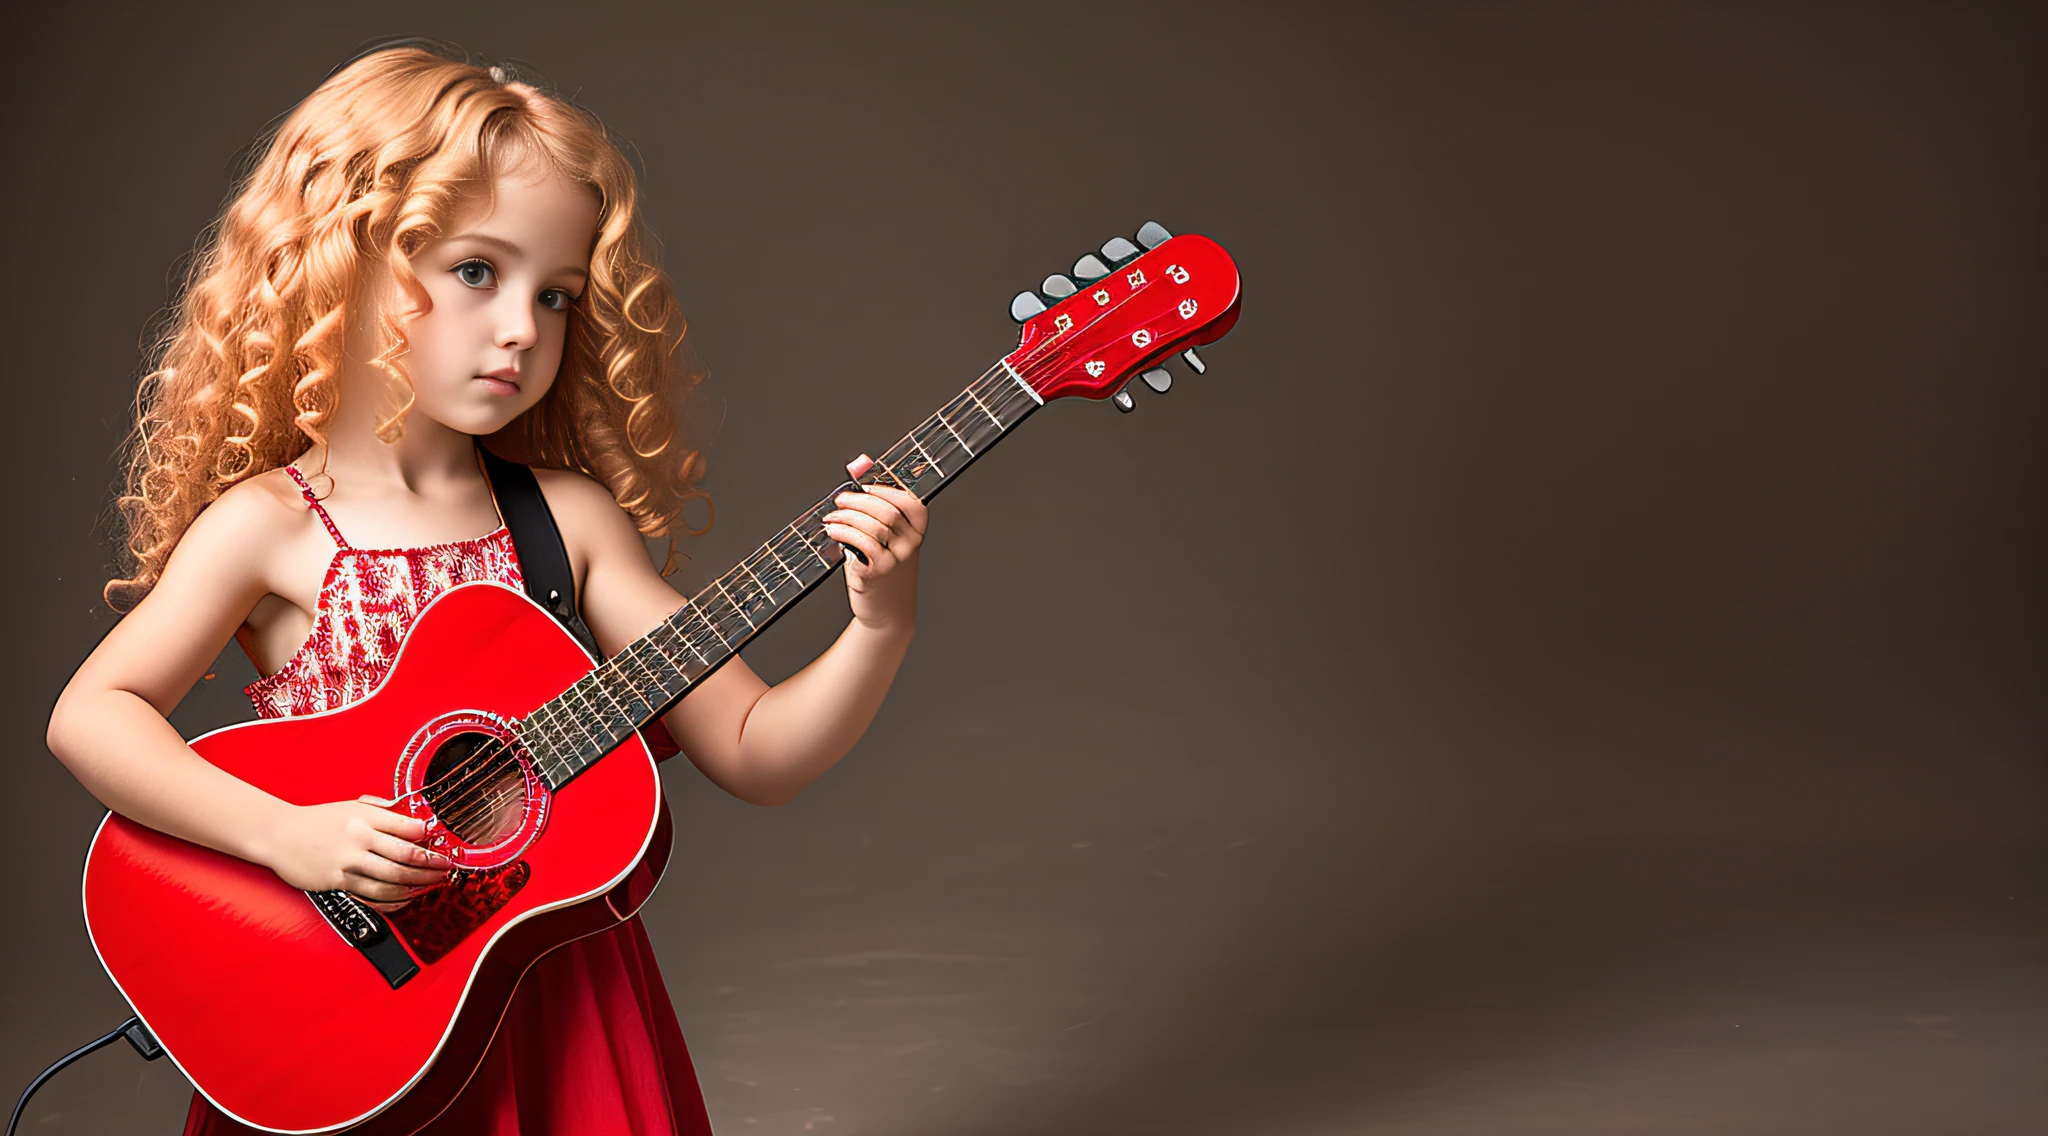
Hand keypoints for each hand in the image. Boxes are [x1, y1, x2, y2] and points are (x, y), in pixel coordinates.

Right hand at [260, 795, 451, 907]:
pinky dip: (394, 900)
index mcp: (364, 816)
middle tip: (445, 868)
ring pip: (392, 879)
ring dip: (418, 885)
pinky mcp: (337, 881)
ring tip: (431, 884)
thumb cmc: (317, 820)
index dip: (430, 837)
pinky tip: (406, 899)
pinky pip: (372, 895)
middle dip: (431, 864)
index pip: (407, 827)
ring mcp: (348, 862)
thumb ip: (381, 810)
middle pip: (406, 856)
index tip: (442, 843)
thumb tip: (412, 819)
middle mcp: (358, 839)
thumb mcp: (350, 805)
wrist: (278, 834)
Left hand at [822, 462, 927, 634]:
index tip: (863, 488)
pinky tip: (833, 531)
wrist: (889, 611)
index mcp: (918, 530)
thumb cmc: (883, 568)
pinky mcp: (879, 572)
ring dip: (846, 517)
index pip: (910, 502)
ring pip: (872, 526)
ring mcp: (897, 559)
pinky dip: (843, 532)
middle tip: (840, 500)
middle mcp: (912, 544)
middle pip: (887, 511)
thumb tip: (859, 464)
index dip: (885, 491)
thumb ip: (872, 503)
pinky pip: (861, 544)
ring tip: (831, 518)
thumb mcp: (884, 537)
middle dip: (858, 501)